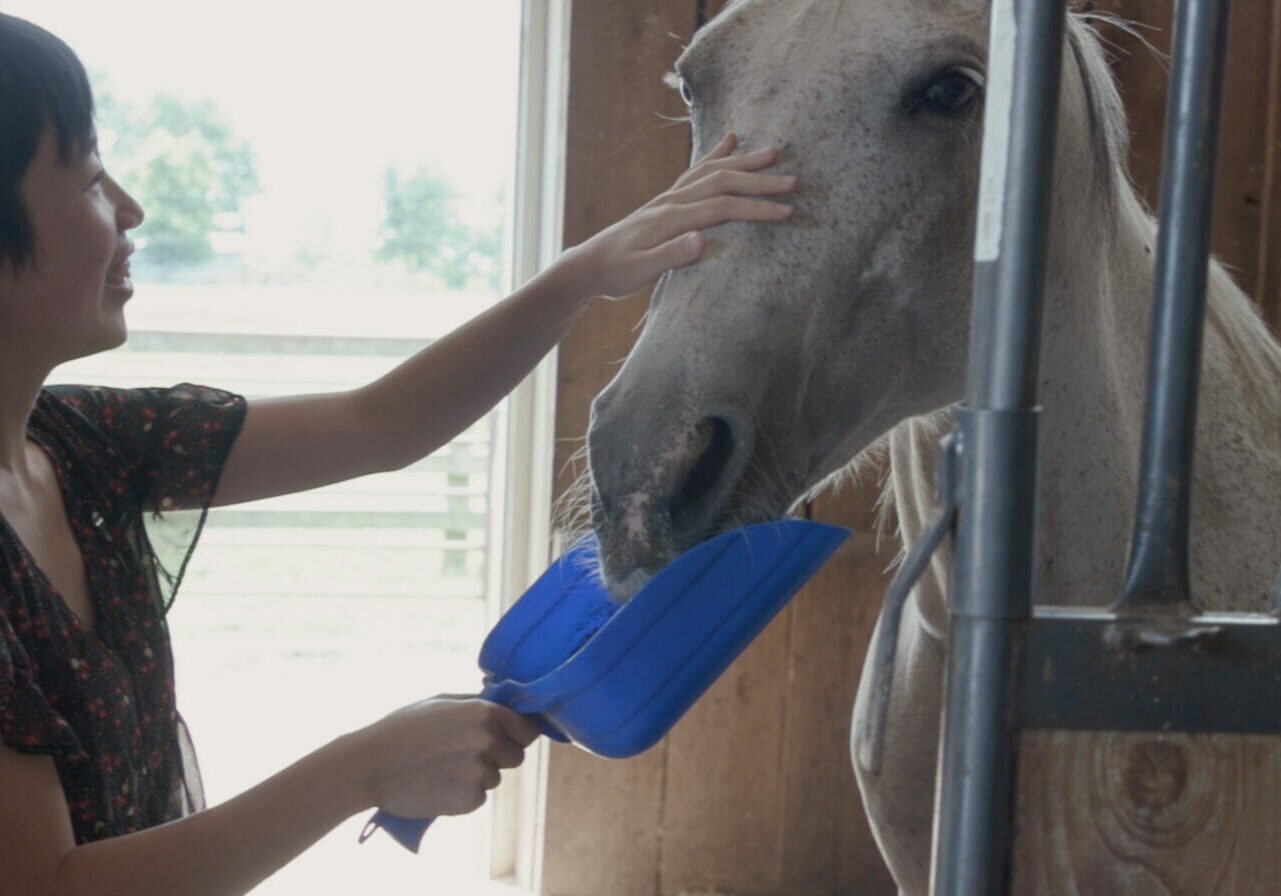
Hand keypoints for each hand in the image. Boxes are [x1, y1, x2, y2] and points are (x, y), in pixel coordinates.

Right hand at [358, 696, 540, 818]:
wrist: (371, 765)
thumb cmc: (404, 728)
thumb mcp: (442, 702)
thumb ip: (477, 703)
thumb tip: (504, 703)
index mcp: (485, 714)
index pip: (529, 728)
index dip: (520, 733)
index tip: (510, 736)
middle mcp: (489, 742)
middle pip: (516, 756)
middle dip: (499, 755)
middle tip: (466, 753)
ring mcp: (481, 773)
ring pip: (496, 777)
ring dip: (478, 775)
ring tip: (444, 767)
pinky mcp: (470, 800)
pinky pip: (479, 797)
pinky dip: (464, 794)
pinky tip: (439, 784)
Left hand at [564, 132, 795, 299]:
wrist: (589, 264)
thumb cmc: (616, 272)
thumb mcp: (641, 271)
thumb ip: (671, 255)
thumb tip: (701, 241)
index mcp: (670, 218)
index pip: (721, 208)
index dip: (756, 209)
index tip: (786, 211)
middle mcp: (672, 200)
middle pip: (722, 182)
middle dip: (759, 180)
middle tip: (793, 181)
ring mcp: (669, 196)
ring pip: (712, 171)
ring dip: (744, 161)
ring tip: (773, 153)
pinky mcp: (668, 198)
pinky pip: (696, 170)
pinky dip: (717, 154)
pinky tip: (731, 140)